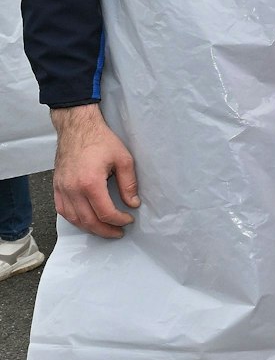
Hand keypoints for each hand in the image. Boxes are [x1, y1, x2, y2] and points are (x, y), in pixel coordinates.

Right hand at [51, 105, 138, 237]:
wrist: (77, 127)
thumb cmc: (100, 140)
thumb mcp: (123, 159)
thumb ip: (129, 184)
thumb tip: (133, 203)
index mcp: (90, 183)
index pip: (105, 213)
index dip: (119, 220)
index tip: (129, 219)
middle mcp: (72, 189)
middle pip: (88, 221)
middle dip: (105, 230)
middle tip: (118, 232)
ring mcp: (61, 189)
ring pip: (73, 219)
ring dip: (90, 228)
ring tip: (104, 229)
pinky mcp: (56, 187)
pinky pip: (62, 210)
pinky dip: (75, 219)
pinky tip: (86, 220)